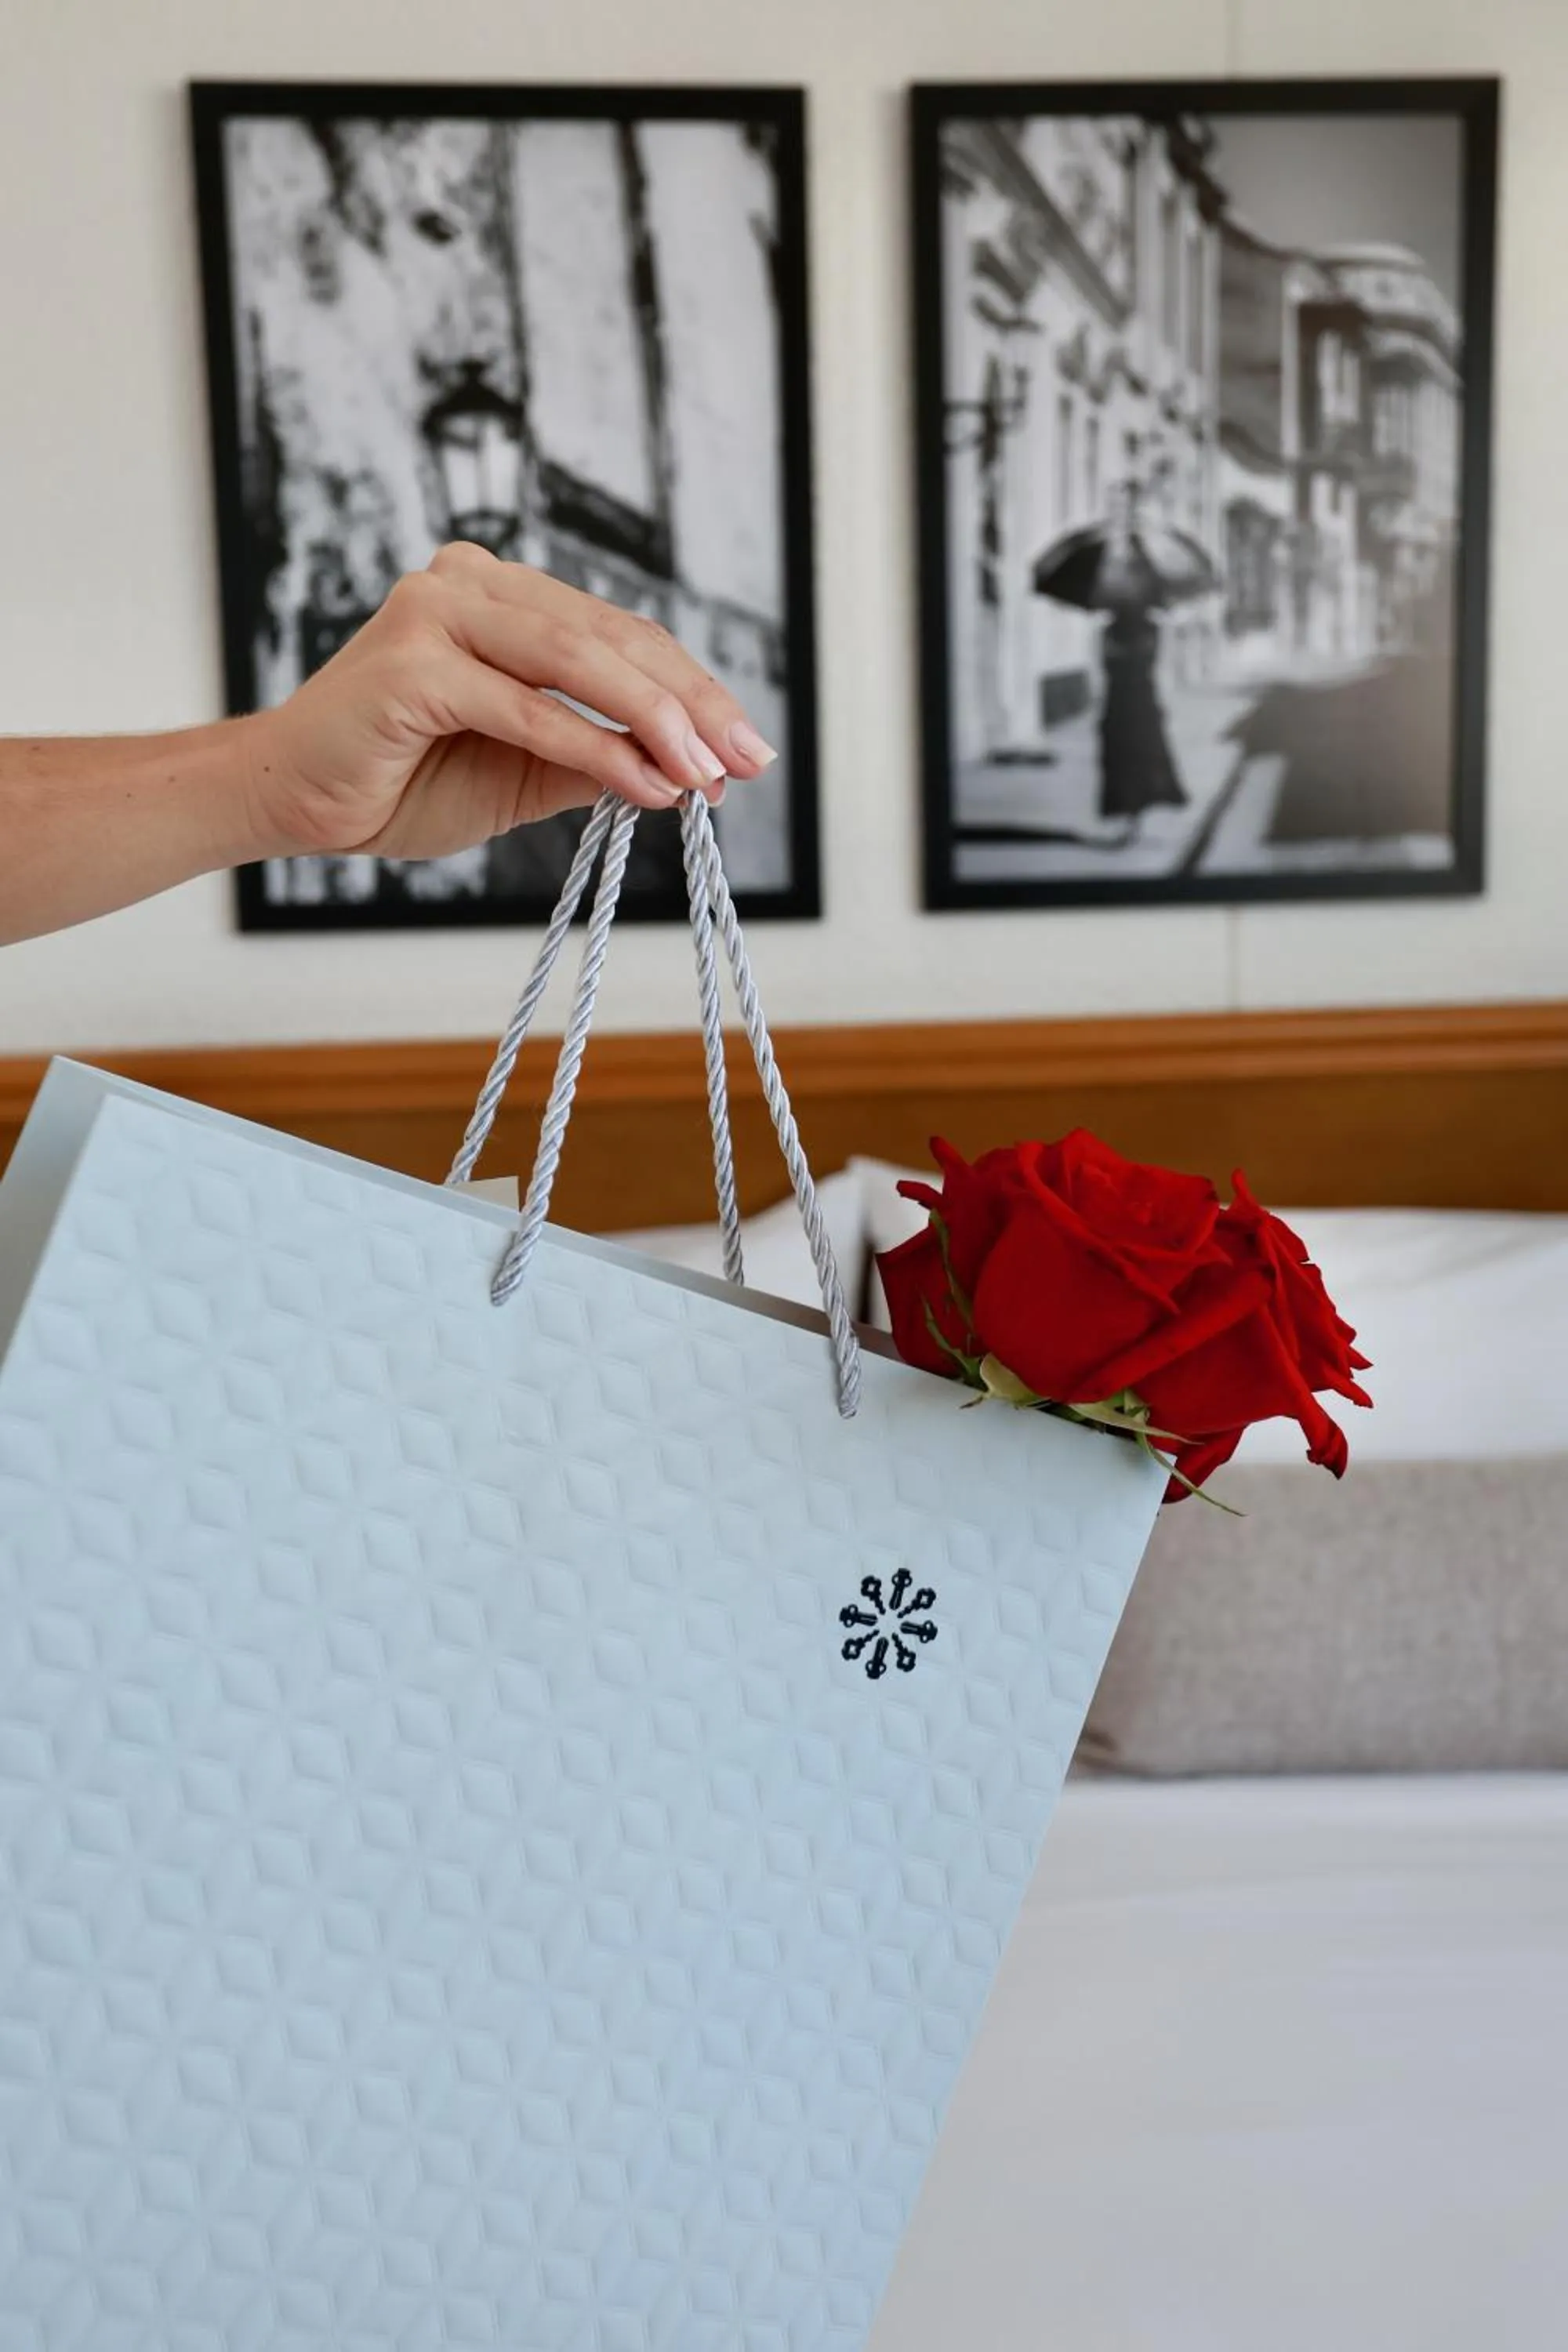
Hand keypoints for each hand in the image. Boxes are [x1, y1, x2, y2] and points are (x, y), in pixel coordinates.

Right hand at [246, 542, 777, 861]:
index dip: (692, 690)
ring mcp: (438, 610)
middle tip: (746, 761)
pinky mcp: (414, 661)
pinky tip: (645, 782)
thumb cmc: (396, 783)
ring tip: (705, 776)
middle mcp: (470, 581)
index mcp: (499, 593)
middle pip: (613, 638)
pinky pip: (528, 707)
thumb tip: (681, 766)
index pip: (620, 634)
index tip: (745, 749)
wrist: (290, 802)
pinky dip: (594, 747)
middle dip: (692, 705)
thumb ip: (591, 756)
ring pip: (579, 661)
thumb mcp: (520, 773)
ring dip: (655, 723)